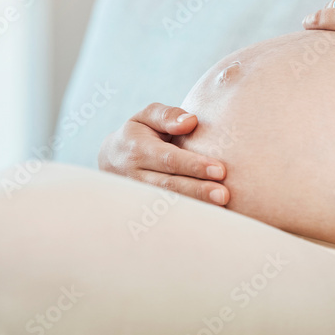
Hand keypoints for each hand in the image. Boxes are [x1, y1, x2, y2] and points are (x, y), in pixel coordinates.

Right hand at [98, 103, 229, 205]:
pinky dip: (187, 219)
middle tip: (224, 195)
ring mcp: (137, 197)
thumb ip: (167, 115)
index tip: (220, 170)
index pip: (168, 159)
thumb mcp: (146, 117)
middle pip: (169, 185)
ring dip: (195, 208)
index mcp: (137, 149)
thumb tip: (191, 121)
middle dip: (198, 191)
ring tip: (221, 209)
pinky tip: (209, 218)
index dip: (193, 165)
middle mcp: (134, 175)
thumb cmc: (139, 134)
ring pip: (167, 205)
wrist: (111, 160)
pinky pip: (166, 217)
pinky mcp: (142, 210)